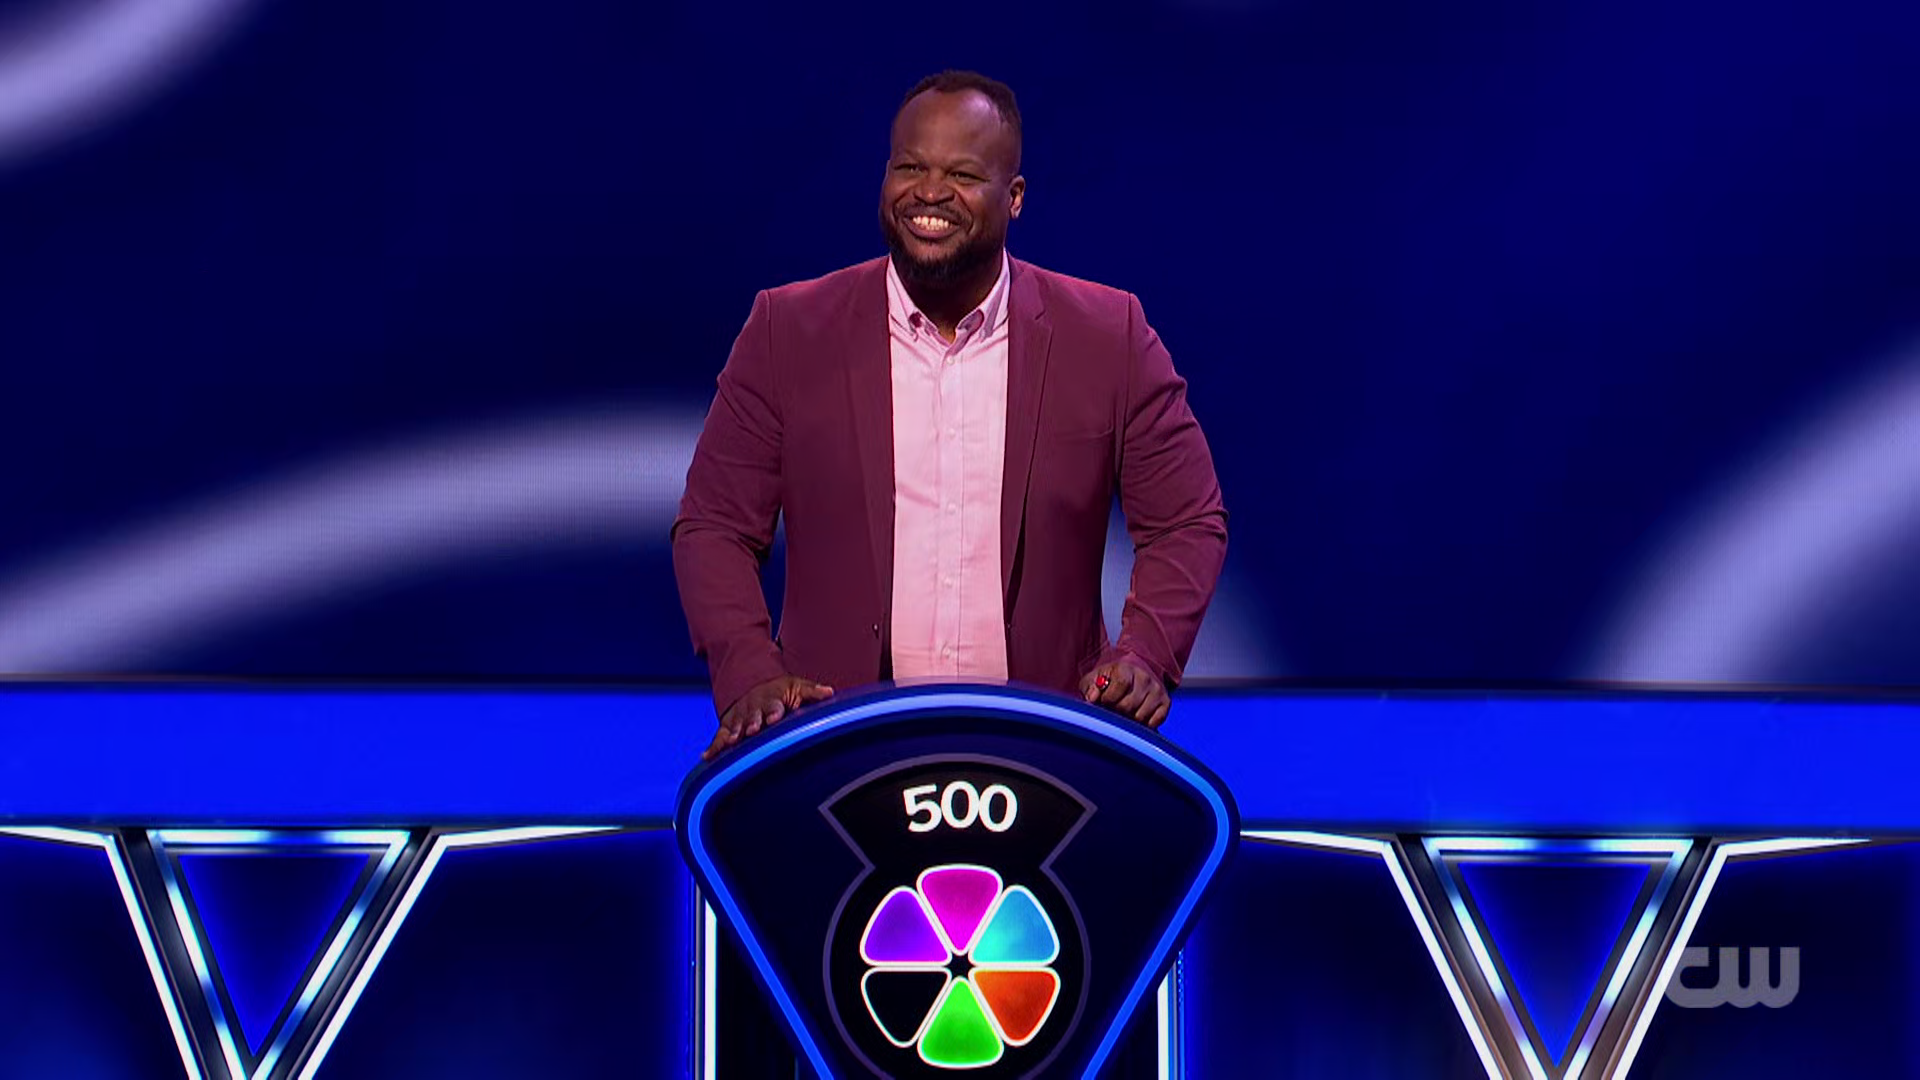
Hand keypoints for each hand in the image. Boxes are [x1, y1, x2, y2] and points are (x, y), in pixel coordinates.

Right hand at [703, 675, 833, 759]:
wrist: (756, 684)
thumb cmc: (782, 691)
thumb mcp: (798, 686)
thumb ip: (812, 692)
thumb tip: (830, 692)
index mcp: (772, 699)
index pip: (773, 705)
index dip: (773, 711)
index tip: (775, 717)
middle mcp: (753, 708)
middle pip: (752, 716)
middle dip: (752, 723)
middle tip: (752, 731)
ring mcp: (739, 717)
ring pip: (734, 726)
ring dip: (732, 734)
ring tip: (729, 743)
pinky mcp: (729, 726)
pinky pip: (719, 737)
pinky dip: (713, 747)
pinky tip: (706, 757)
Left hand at [1079, 657, 1169, 727]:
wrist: (1133, 674)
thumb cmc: (1111, 679)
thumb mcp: (1095, 678)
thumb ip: (1089, 687)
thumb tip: (1092, 699)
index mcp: (1126, 668)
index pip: (1120, 686)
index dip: (1109, 699)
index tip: (1104, 701)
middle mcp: (1145, 677)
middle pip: (1128, 705)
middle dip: (1117, 711)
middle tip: (1114, 708)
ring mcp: (1157, 690)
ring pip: (1140, 716)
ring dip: (1130, 719)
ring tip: (1125, 711)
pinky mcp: (1166, 703)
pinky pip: (1154, 722)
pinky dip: (1144, 724)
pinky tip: (1137, 715)